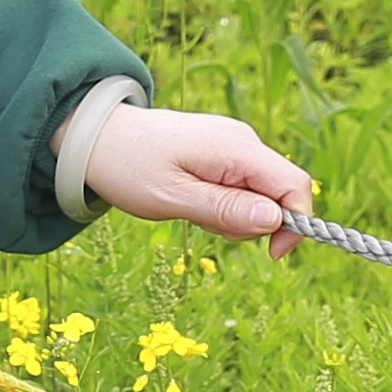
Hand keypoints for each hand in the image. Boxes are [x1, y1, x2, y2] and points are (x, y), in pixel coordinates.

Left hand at [85, 103, 316, 258]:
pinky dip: (226, 202)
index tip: (269, 254)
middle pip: (281, 192)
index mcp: (236, 148)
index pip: (295, 184)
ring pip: (262, 192)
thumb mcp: (173, 198)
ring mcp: (234, 144)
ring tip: (191, 207)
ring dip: (237, 215)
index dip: (295, 223)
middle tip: (207, 224)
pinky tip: (193, 198)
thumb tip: (276, 219)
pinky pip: (243, 185)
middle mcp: (243, 141)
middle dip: (257, 222)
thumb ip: (225, 209)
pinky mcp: (223, 151)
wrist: (96, 136)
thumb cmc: (129, 167)